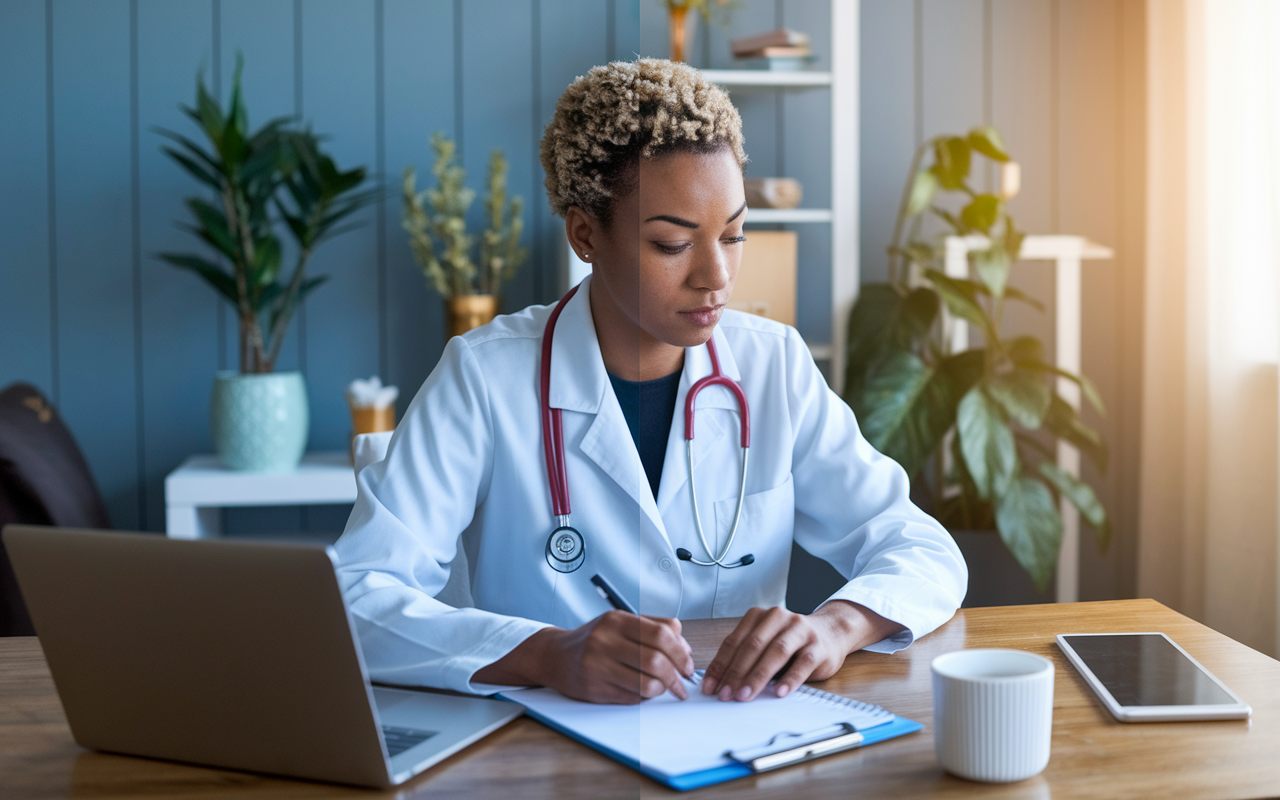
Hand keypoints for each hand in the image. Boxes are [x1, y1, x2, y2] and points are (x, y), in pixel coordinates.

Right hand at [474, 611, 694, 703]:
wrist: (555, 656)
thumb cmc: (595, 639)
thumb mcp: (621, 623)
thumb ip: (655, 627)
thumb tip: (685, 646)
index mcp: (616, 621)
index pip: (661, 635)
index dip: (681, 653)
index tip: (688, 666)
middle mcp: (605, 641)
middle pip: (656, 661)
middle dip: (676, 677)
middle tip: (682, 685)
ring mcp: (597, 666)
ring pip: (645, 684)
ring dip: (661, 690)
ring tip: (663, 689)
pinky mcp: (593, 688)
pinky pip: (631, 698)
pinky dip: (643, 697)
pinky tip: (642, 691)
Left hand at [701, 601, 901, 701]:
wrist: (830, 632)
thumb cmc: (790, 642)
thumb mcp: (764, 642)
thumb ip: (745, 656)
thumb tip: (719, 683)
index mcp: (759, 616)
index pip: (734, 642)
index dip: (720, 665)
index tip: (710, 687)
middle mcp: (778, 618)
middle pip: (752, 646)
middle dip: (736, 672)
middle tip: (725, 695)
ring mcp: (800, 630)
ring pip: (776, 652)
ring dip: (757, 676)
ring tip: (745, 696)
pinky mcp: (818, 646)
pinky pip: (802, 663)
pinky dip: (790, 679)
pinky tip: (779, 692)